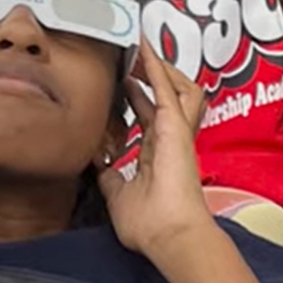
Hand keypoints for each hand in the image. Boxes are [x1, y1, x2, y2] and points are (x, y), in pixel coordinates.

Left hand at [99, 43, 220, 265]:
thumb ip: (112, 179)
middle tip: (136, 57)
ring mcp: (177, 133)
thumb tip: (101, 167)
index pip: (150, 118)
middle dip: (155, 76)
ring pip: (181, 89)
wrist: (169, 235)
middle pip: (171, 98)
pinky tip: (144, 47)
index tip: (126, 83)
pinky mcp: (176, 128)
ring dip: (162, 68)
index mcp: (159, 156)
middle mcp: (171, 141)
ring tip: (142, 48)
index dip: (139, 99)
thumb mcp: (120, 197)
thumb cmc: (151, 225)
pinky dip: (156, 67)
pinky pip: (167, 89)